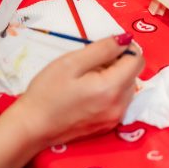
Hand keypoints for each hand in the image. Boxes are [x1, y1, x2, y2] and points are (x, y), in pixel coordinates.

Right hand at [13, 35, 142, 147]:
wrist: (30, 128)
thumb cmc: (47, 92)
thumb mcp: (72, 62)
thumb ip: (103, 49)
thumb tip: (126, 39)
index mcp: (112, 88)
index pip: (137, 60)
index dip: (125, 49)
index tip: (105, 50)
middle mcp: (120, 105)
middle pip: (134, 74)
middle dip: (118, 64)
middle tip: (91, 65)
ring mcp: (115, 118)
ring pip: (128, 87)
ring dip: (115, 78)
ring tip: (88, 80)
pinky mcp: (108, 126)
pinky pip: (120, 101)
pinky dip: (111, 92)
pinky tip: (88, 94)